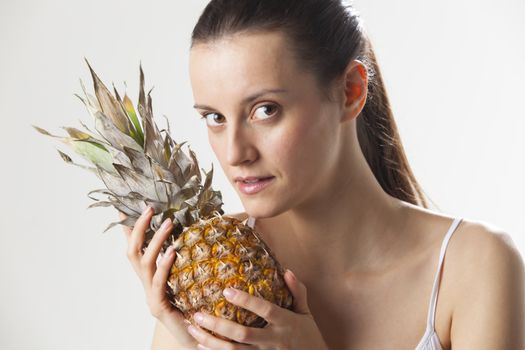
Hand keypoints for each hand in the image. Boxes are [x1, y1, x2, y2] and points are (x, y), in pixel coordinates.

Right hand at [119, 207, 196, 348]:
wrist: (196, 338)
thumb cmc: (195, 306)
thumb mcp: (190, 278)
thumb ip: (189, 259)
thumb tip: (199, 232)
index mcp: (150, 276)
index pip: (135, 247)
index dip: (129, 228)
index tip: (125, 207)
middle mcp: (146, 284)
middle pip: (132, 251)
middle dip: (139, 228)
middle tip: (150, 208)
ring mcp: (149, 296)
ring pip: (144, 263)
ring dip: (155, 241)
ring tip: (169, 223)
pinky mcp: (158, 307)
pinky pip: (158, 283)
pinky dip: (164, 265)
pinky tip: (172, 252)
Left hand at [186, 269, 328, 349]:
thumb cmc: (309, 337)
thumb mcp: (306, 313)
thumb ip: (298, 292)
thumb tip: (287, 271)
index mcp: (285, 323)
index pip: (264, 310)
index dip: (246, 301)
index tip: (226, 291)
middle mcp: (273, 340)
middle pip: (242, 334)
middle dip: (219, 325)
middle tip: (199, 314)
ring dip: (211, 341)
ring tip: (193, 329)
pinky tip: (201, 346)